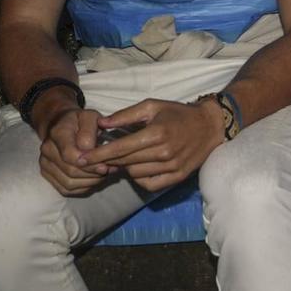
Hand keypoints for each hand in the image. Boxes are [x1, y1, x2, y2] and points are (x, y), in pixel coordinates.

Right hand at [36, 106, 108, 195]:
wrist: (62, 124)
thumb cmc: (81, 121)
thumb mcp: (90, 116)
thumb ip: (90, 130)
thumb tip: (88, 148)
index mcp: (58, 133)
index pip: (70, 155)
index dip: (89, 163)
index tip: (105, 163)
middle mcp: (47, 149)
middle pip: (71, 171)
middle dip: (94, 173)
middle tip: (110, 169)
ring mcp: (45, 163)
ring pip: (69, 183)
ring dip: (90, 181)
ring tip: (104, 173)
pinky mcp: (48, 175)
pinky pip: (66, 189)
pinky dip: (83, 187)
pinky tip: (93, 178)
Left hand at [83, 99, 224, 193]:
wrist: (210, 126)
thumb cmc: (178, 113)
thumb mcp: (152, 106)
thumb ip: (125, 115)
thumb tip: (101, 124)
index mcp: (156, 133)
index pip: (119, 148)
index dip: (97, 155)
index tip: (80, 159)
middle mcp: (164, 153)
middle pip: (124, 162)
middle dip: (106, 161)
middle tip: (95, 159)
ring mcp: (172, 167)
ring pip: (135, 174)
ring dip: (124, 168)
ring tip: (122, 159)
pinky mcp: (178, 176)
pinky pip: (149, 184)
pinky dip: (139, 179)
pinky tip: (138, 168)